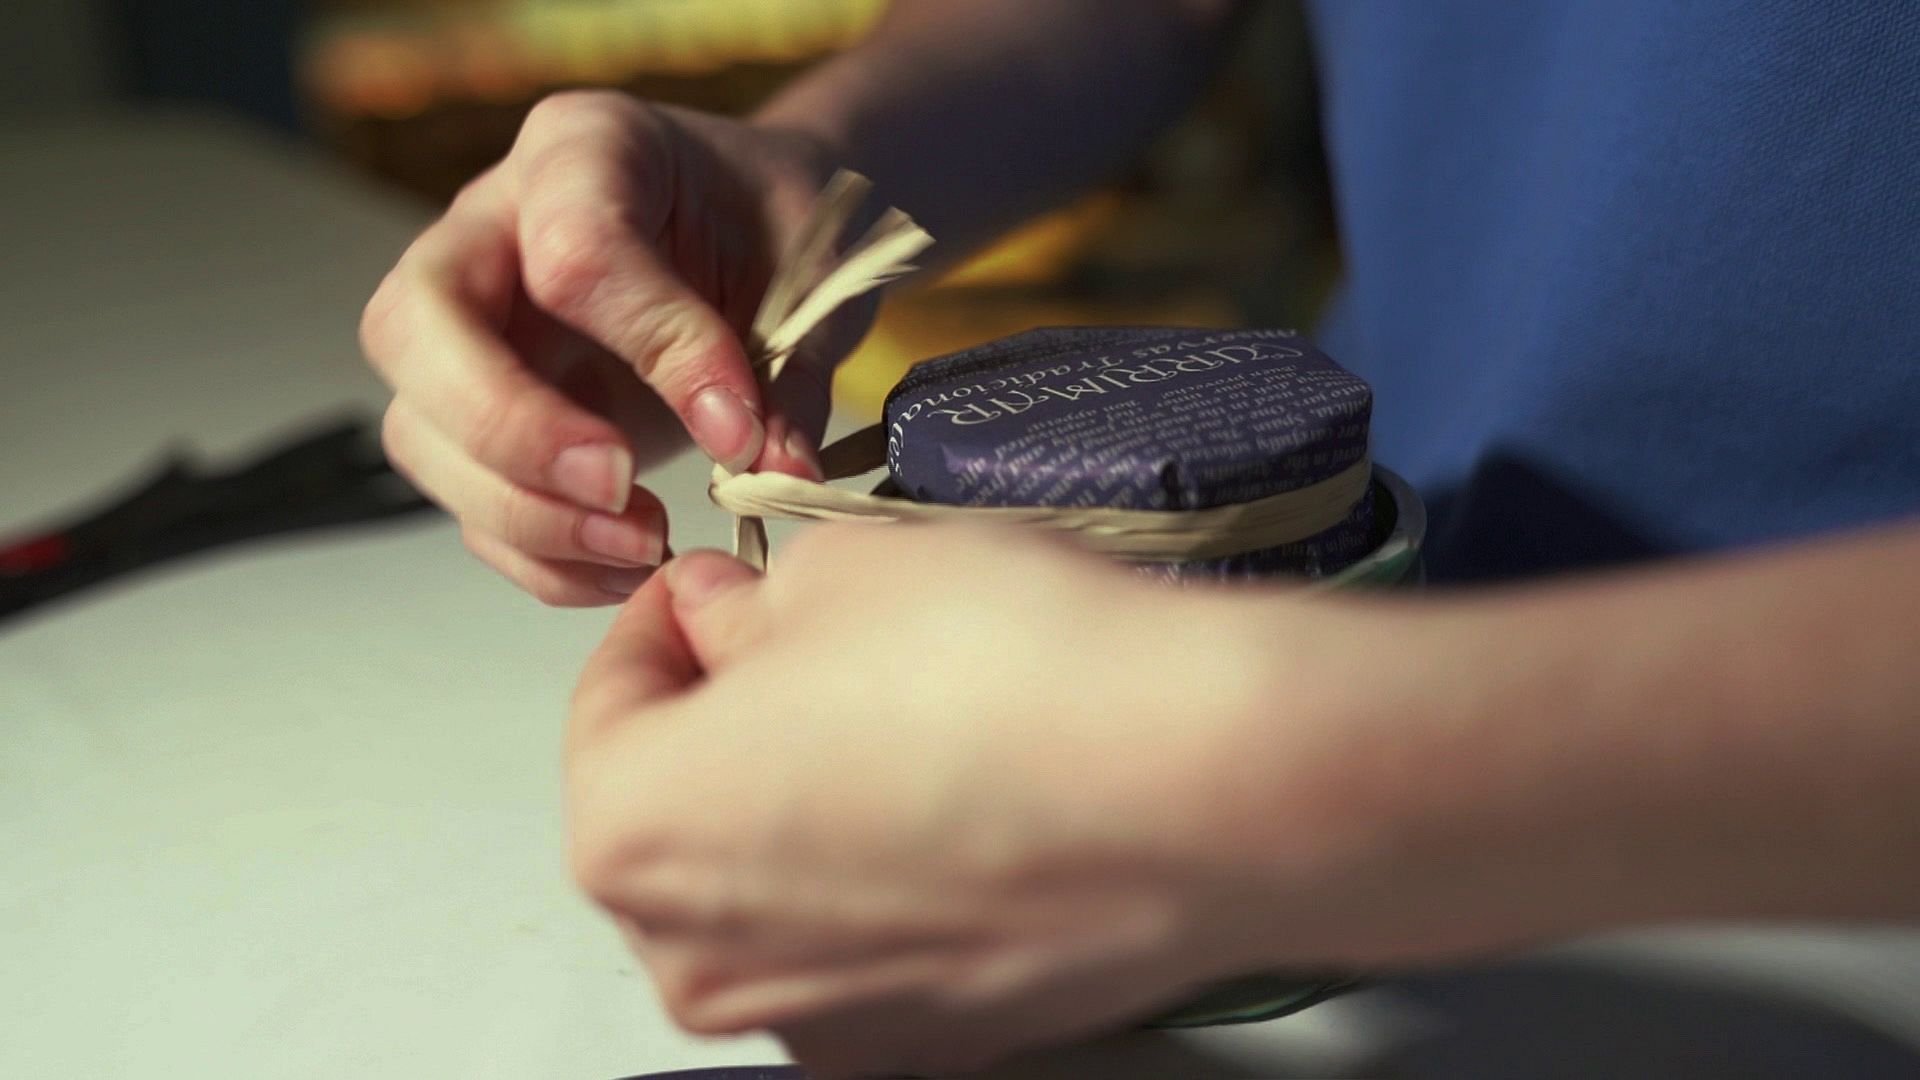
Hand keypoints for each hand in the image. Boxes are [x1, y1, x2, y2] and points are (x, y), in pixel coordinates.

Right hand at [360, 91, 859, 605]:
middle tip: (619, 484)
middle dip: (511, 427)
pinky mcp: (480, 419)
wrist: (759, 237)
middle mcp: (490, 232)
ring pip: (419, 430)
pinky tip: (622, 562)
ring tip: (644, 541)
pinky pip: (465, 502)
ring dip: (526, 511)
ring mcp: (467, 328)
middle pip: (415, 325)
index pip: (571, 249)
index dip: (654, 347)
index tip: (737, 424)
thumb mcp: (806, 271)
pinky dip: (539, 555)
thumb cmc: (771, 229)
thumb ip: (787, 371)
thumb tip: (771, 470)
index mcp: (581, 150)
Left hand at [564, 525, 1335, 1075]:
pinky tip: (975, 799)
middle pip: (680, 815)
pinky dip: (894, 876)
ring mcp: (821, 1024)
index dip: (662, 620)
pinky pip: (871, 946)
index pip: (606, 704)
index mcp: (634, 835)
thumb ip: (742, 605)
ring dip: (810, 804)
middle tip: (815, 643)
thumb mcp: (839, 568)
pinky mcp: (933, 1044)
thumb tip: (725, 622)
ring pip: (776, 890)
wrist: (1204, 786)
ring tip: (912, 720)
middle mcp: (703, 964)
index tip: (719, 584)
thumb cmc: (1006, 664)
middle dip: (730, 721)